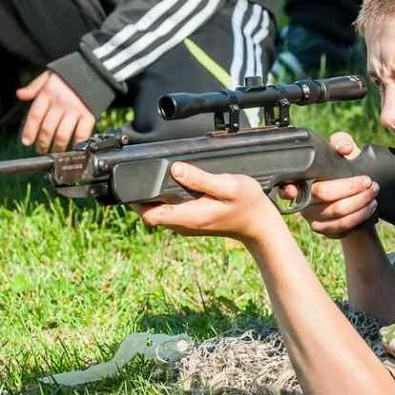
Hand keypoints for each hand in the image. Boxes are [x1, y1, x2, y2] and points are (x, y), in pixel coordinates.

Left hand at [17, 70, 95, 152]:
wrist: (94, 69)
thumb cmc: (69, 75)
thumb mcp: (48, 75)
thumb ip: (34, 87)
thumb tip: (20, 94)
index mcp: (48, 93)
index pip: (35, 115)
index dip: (29, 131)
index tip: (26, 142)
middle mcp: (60, 103)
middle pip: (47, 129)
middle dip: (42, 143)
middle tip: (41, 149)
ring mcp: (75, 110)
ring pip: (62, 135)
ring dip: (57, 147)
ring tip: (55, 152)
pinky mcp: (89, 115)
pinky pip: (82, 134)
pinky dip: (76, 144)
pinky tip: (72, 148)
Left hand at [135, 162, 282, 242]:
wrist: (259, 224)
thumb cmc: (248, 204)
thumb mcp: (228, 186)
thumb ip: (200, 179)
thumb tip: (175, 169)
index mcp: (189, 216)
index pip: (149, 215)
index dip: (137, 200)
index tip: (135, 182)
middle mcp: (184, 225)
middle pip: (149, 214)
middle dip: (142, 197)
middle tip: (141, 174)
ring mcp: (187, 225)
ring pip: (158, 214)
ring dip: (152, 199)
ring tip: (154, 178)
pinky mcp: (191, 222)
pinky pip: (169, 213)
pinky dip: (164, 201)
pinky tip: (170, 187)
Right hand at [281, 132, 377, 237]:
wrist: (355, 196)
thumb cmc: (343, 171)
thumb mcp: (342, 152)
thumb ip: (341, 142)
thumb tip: (344, 149)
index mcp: (301, 179)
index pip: (287, 185)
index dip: (288, 189)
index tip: (294, 189)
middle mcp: (302, 199)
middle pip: (322, 194)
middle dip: (350, 187)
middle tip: (367, 181)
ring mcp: (312, 216)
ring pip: (335, 211)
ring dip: (359, 201)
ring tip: (373, 192)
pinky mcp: (324, 229)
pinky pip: (342, 225)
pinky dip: (360, 214)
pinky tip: (370, 206)